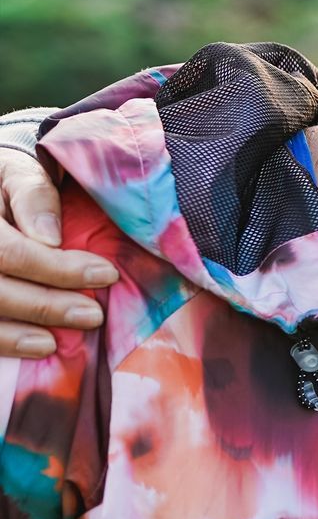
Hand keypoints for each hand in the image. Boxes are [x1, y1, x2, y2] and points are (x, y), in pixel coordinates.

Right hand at [0, 148, 115, 357]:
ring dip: (15, 335)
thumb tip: (50, 238)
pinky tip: (32, 347)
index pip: (9, 252)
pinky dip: (1, 343)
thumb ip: (34, 196)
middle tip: (93, 314)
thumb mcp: (20, 171)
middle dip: (44, 306)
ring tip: (57, 342)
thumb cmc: (5, 178)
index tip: (106, 274)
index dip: (56, 268)